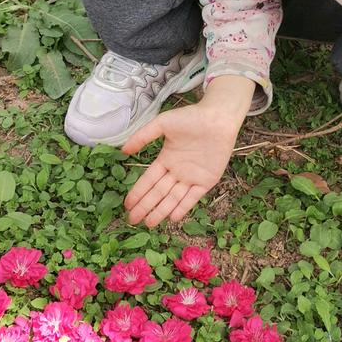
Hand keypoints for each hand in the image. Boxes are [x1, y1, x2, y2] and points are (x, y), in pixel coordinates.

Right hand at [120, 102, 241, 226]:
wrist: (218, 118)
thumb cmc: (191, 118)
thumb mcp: (162, 124)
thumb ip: (142, 137)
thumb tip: (123, 150)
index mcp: (166, 159)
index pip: (149, 180)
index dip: (138, 193)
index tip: (127, 205)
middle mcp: (177, 171)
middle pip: (158, 193)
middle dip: (145, 206)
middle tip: (133, 220)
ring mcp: (192, 177)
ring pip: (173, 198)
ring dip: (161, 211)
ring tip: (149, 224)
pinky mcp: (207, 181)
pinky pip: (193, 197)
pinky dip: (183, 207)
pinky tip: (172, 218)